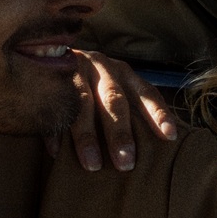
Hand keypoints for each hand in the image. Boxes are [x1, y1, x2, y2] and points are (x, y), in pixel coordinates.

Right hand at [46, 51, 180, 170]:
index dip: (158, 114)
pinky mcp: (48, 78)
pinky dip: (54, 131)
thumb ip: (134, 107)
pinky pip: (53, 107)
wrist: (46, 51)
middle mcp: (102, 68)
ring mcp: (75, 71)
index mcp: (124, 73)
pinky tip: (57, 154)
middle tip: (126, 164)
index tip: (169, 137)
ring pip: (83, 105)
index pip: (146, 93)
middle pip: (114, 101)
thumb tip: (168, 140)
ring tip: (93, 166)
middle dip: (120, 133)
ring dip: (87, 137)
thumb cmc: (93, 82)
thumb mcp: (116, 85)